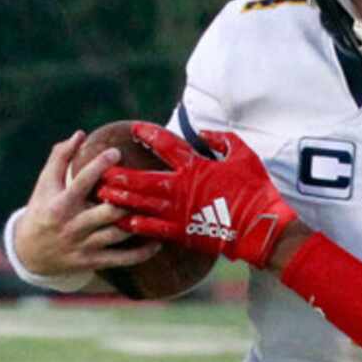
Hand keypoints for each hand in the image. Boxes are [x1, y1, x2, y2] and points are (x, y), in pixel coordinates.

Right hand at [14, 131, 159, 277]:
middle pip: (108, 212)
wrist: (29, 252)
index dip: (99, 165)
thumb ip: (60, 157)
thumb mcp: (45, 184)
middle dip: (129, 198)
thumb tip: (80, 134)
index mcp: (61, 204)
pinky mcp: (93, 261)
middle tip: (148, 184)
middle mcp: (73, 226)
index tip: (116, 151)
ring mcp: (85, 245)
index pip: (82, 182)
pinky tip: (157, 241)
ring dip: (141, 223)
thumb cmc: (41, 210)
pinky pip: (123, 259)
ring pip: (119, 234)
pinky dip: (142, 252)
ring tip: (159, 208)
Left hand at [101, 124, 298, 268]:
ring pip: (141, 202)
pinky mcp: (184, 231)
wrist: (261, 226)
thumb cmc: (256, 189)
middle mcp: (181, 186)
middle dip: (119, 173)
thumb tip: (204, 133)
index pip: (165, 144)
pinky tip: (125, 221)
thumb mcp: (244, 156)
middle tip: (100, 170)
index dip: (147, 134)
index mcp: (195, 165)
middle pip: (141, 178)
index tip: (134, 130)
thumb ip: (223, 140)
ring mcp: (179, 210)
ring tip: (102, 194)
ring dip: (121, 198)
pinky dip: (138, 224)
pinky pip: (154, 227)